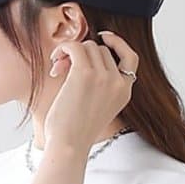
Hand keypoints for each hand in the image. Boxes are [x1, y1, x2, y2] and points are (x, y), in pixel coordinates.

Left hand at [42, 30, 136, 153]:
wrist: (69, 146)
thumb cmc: (76, 133)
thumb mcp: (98, 107)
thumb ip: (100, 84)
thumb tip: (81, 52)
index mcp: (124, 92)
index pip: (130, 58)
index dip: (118, 43)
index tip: (103, 37)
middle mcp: (118, 82)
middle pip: (101, 50)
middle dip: (82, 54)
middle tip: (65, 68)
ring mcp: (103, 76)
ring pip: (87, 46)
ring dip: (70, 53)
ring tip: (58, 69)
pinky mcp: (85, 73)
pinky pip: (74, 46)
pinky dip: (63, 49)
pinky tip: (54, 61)